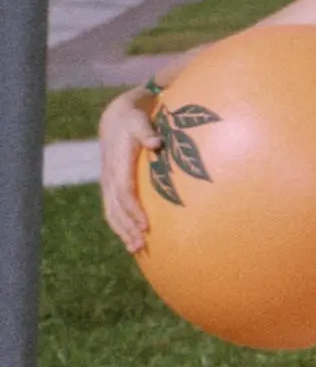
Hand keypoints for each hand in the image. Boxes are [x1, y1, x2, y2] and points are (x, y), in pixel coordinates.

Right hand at [95, 87, 155, 255]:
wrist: (117, 117)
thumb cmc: (135, 119)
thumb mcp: (140, 120)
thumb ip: (147, 132)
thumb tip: (156, 143)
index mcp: (118, 164)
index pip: (124, 192)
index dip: (133, 210)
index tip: (146, 225)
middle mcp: (110, 177)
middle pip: (116, 209)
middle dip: (127, 228)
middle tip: (141, 246)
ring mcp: (108, 183)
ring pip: (112, 212)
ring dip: (123, 231)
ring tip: (136, 249)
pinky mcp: (111, 186)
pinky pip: (113, 209)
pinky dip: (120, 225)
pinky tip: (131, 239)